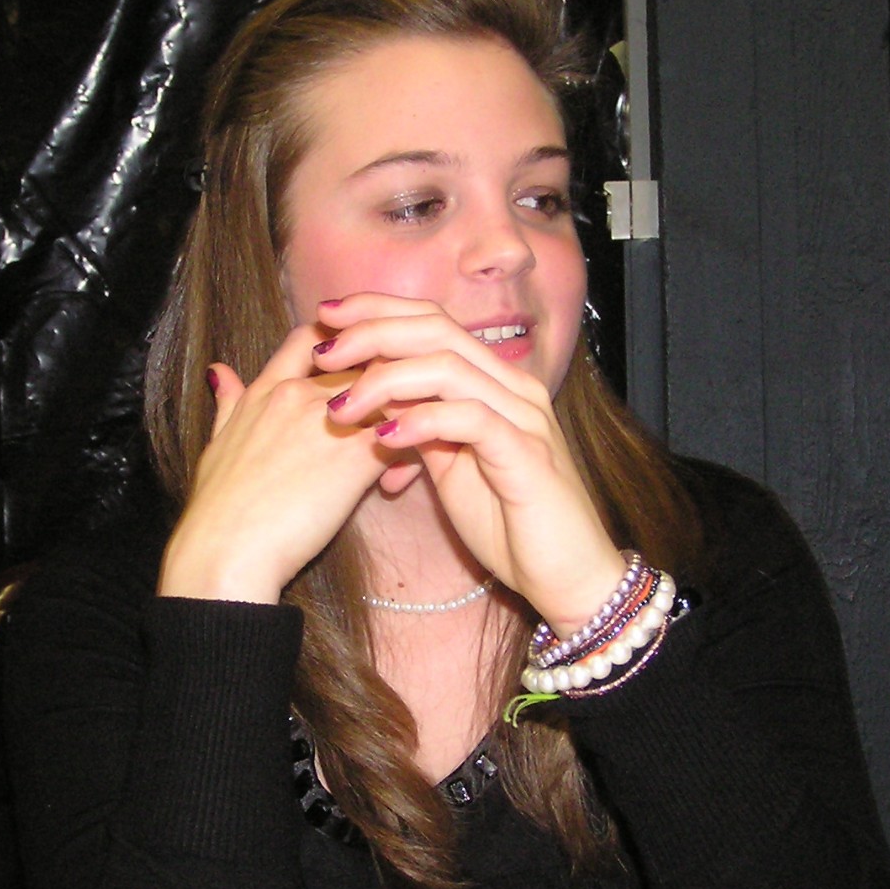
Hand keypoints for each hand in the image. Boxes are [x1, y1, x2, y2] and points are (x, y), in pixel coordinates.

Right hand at [158, 323, 393, 603]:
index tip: (359, 367)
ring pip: (390, 391)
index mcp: (266, 389)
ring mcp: (329, 423)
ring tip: (408, 440)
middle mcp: (299, 395)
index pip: (313, 338)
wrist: (227, 550)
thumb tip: (219, 370)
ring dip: (406, 411)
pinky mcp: (356, 458)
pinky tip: (408, 468)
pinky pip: (405, 433)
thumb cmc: (219, 508)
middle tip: (398, 410)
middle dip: (386, 381)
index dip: (342, 344)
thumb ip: (226, 402)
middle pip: (363, 360)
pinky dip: (415, 445)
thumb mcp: (215, 442)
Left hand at [310, 294, 626, 635]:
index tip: (325, 320)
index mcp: (492, 381)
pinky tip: (385, 439)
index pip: (432, 321)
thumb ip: (419, 425)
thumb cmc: (508, 524)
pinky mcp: (527, 453)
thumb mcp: (449, 466)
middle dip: (371, 334)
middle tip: (322, 355)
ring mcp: (523, 416)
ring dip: (385, 381)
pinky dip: (422, 422)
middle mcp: (512, 386)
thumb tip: (372, 394)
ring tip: (343, 409)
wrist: (567, 576)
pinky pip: (469, 419)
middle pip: (435, 329)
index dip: (377, 312)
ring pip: (446, 367)